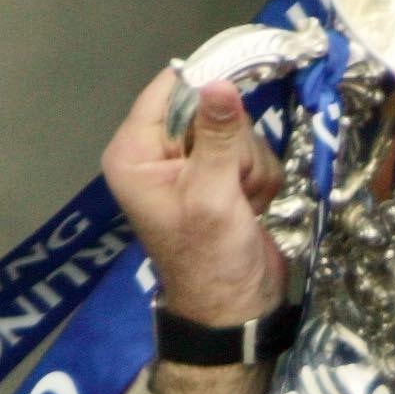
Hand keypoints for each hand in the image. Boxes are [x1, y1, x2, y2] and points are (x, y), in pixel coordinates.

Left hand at [102, 75, 285, 328]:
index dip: (204, 92)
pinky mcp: (223, 177)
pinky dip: (259, 180)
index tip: (236, 102)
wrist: (237, 310)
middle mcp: (160, 153)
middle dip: (233, 145)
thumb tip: (220, 83)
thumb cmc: (211, 261)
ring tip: (241, 205)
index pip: (168, 90)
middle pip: (209, 108)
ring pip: (238, 131)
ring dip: (250, 167)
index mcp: (135, 154)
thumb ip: (217, 136)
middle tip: (231, 185)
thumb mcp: (211, 195)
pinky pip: (253, 153)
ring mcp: (193, 165)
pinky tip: (250, 208)